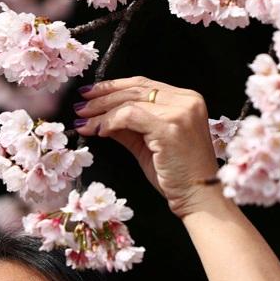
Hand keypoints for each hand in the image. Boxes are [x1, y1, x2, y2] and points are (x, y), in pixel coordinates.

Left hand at [73, 76, 226, 218]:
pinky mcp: (170, 127)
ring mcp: (181, 112)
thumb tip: (99, 116)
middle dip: (102, 97)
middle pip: (135, 89)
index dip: (114, 86)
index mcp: (187, 99)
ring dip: (101, 112)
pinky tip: (99, 131)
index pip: (144, 84)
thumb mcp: (148, 144)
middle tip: (80, 107)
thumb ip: (128, 127)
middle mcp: (187, 101)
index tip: (91, 94)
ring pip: (130, 102)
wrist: (199, 196)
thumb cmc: (178, 174)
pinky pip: (130, 116)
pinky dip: (110, 122)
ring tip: (83, 121)